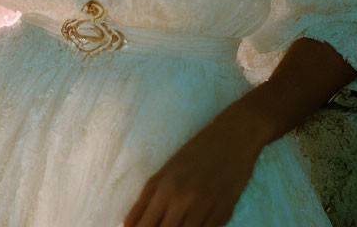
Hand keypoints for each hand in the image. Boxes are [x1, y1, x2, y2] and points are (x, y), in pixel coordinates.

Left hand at [120, 112, 264, 226]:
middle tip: (159, 225)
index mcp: (164, 187)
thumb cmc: (194, 153)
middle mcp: (182, 199)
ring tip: (176, 221)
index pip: (143, 226)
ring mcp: (203, 208)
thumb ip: (144, 200)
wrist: (231, 139)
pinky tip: (193, 223)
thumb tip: (125, 225)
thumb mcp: (165, 172)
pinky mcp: (223, 214)